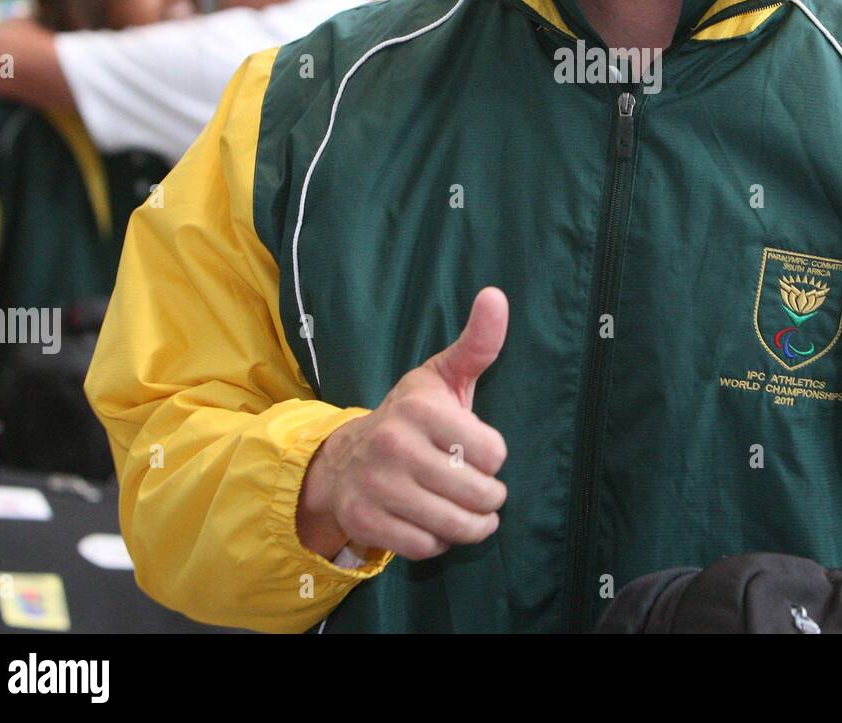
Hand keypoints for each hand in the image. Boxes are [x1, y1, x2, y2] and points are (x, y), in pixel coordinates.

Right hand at [297, 287, 508, 561]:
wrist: (346, 456)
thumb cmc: (413, 416)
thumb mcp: (444, 376)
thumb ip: (478, 343)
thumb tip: (496, 295)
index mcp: (419, 408)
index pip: (492, 452)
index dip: (493, 456)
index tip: (479, 451)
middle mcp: (393, 445)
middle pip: (477, 493)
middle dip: (490, 497)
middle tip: (485, 491)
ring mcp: (375, 485)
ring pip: (453, 525)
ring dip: (473, 526)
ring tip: (475, 515)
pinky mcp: (365, 521)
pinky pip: (424, 546)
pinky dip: (437, 542)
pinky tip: (435, 523)